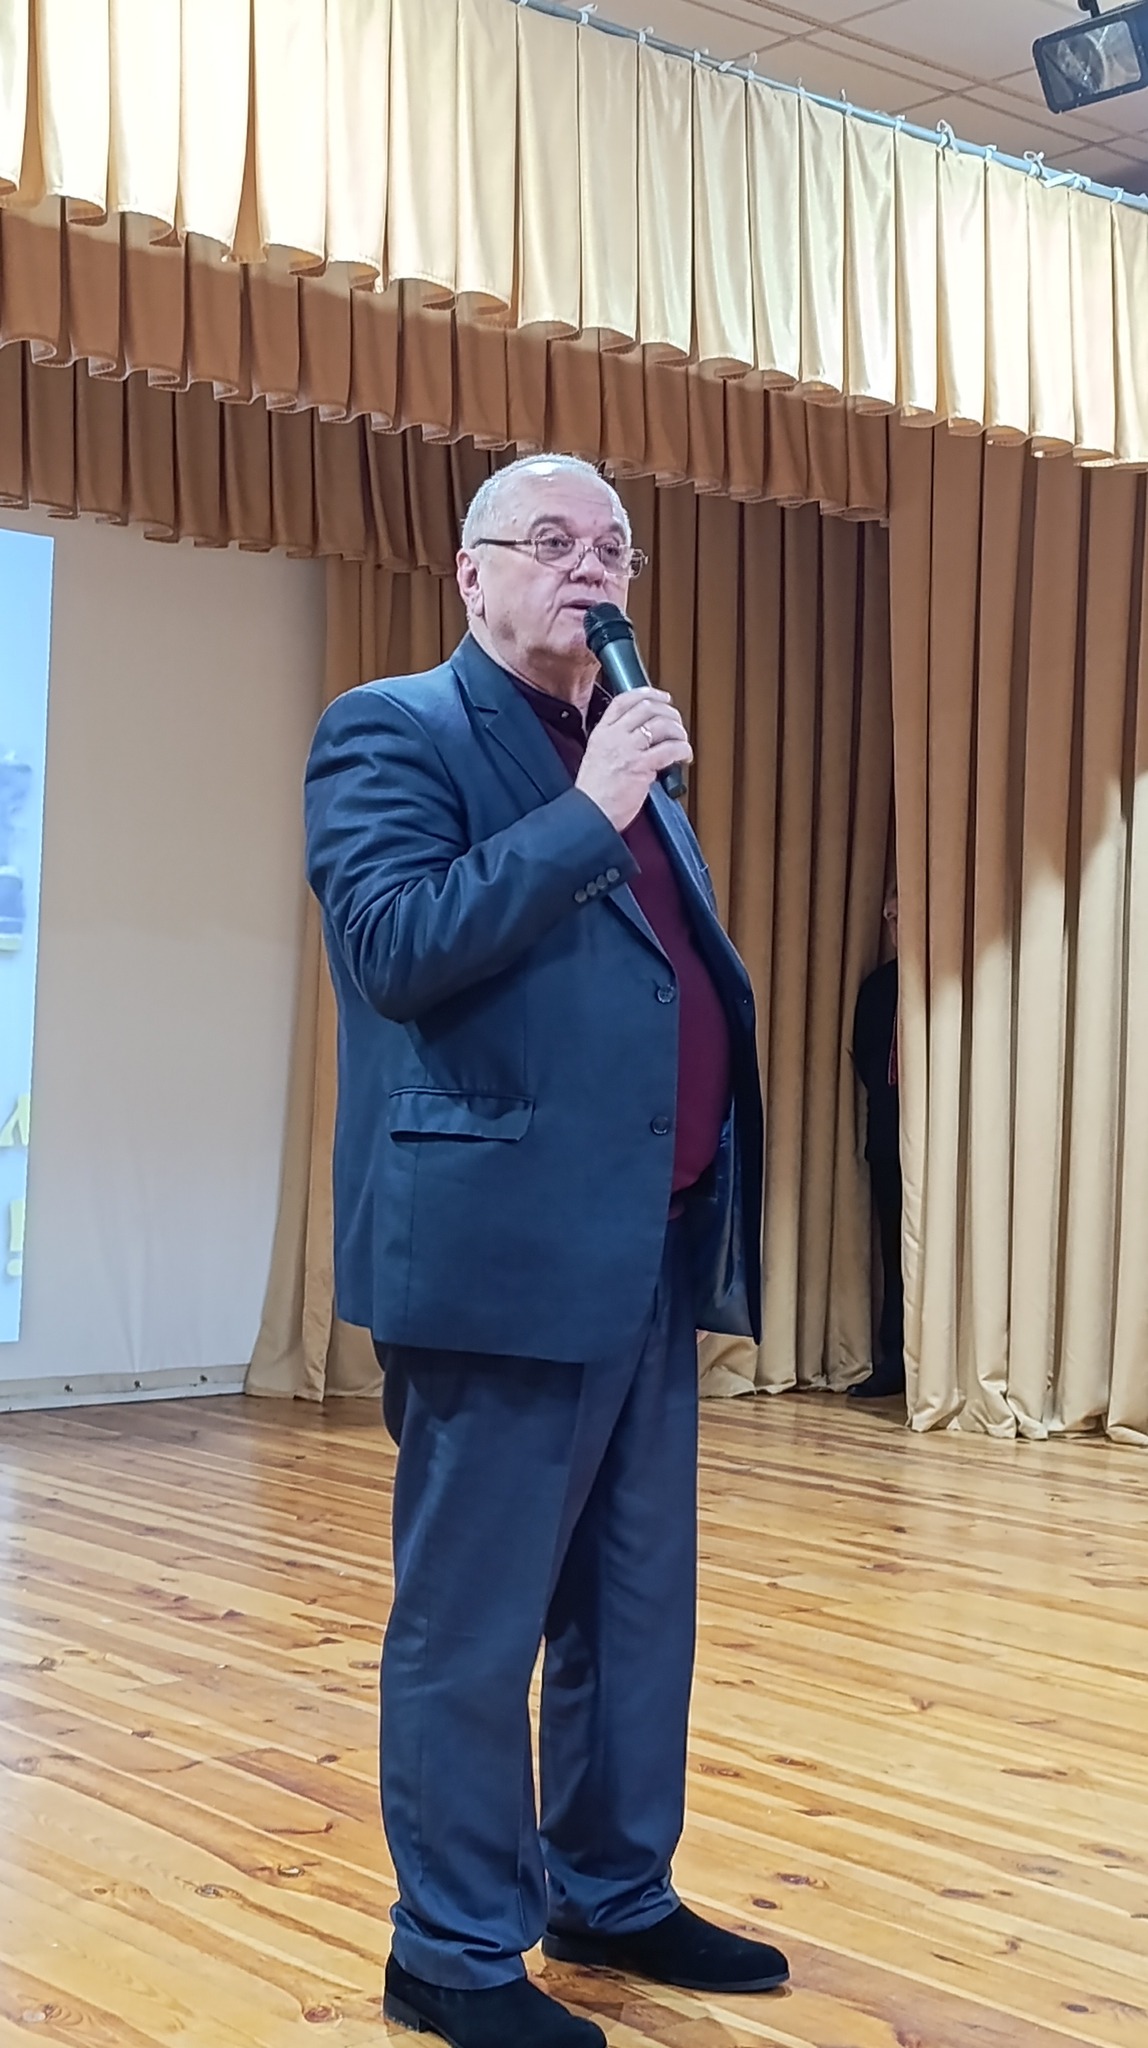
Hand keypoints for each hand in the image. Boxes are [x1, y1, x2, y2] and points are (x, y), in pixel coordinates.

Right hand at [575, 688, 692, 832]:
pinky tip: (684, 756)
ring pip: (662, 725)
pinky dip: (683, 750)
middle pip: (647, 708)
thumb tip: (644, 737)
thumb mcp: (597, 757)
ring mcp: (627, 750)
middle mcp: (614, 737)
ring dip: (678, 731)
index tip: (662, 697)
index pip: (624, 700)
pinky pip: (670, 749)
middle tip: (677, 722)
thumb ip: (616, 743)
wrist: (590, 814)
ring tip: (682, 741)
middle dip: (669, 712)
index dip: (648, 693)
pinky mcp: (641, 766)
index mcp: (601, 732)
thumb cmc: (595, 794)